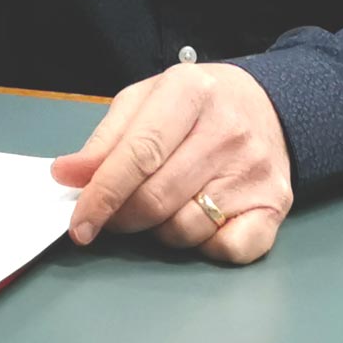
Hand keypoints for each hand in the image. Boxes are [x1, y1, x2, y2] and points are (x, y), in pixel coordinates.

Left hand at [51, 61, 292, 263]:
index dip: (103, 193)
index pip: (139, 153)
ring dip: (160, 230)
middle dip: (124, 217)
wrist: (268, 105)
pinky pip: (227, 249)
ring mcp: (255, 171)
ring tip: (163, 204)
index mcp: (189, 92)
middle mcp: (227, 131)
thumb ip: (106, 139)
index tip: (80, 224)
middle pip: (158, 197)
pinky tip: (200, 220)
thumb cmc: (196, 105)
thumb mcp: (146, 101)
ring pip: (186, 228)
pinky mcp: (276, 205)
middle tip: (113, 216)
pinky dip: (204, 247)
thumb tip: (66, 175)